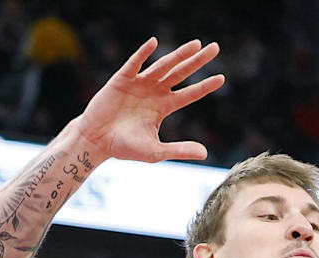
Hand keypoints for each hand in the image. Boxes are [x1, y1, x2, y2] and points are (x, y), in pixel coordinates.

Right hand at [73, 38, 225, 162]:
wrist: (96, 142)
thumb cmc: (125, 147)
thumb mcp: (156, 152)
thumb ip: (179, 150)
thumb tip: (205, 153)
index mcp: (164, 107)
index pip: (190, 94)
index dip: (205, 86)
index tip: (222, 78)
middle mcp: (154, 92)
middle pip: (181, 73)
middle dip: (197, 61)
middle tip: (215, 48)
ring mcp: (139, 84)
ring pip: (163, 66)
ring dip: (179, 54)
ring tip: (196, 44)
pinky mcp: (122, 80)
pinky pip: (134, 64)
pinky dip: (143, 53)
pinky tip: (154, 43)